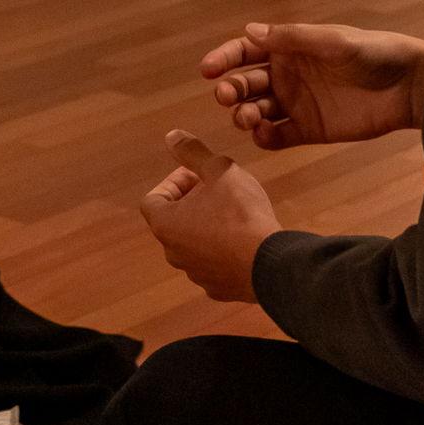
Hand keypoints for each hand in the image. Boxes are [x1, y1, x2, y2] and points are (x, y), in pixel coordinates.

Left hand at [138, 130, 280, 301]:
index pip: (153, 199)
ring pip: (194, 243)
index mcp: (166, 225)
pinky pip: (213, 263)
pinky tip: (244, 237)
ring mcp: (195, 274)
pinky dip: (222, 248)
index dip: (173, 181)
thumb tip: (171, 136)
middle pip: (173, 220)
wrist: (270, 264)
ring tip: (233, 211)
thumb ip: (192, 152)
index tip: (197, 174)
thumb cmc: (240, 213)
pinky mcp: (217, 288)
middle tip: (218, 188)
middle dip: (192, 201)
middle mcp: (173, 253)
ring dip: (206, 225)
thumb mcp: (219, 170)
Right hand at [200, 20, 423, 150]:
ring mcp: (296, 104)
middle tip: (227, 97)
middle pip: (245, 83)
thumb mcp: (332, 41)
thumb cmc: (372, 53)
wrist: (407, 87)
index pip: (246, 51)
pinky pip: (277, 136)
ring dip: (244, 114)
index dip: (224, 58)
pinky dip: (264, 137)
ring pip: (256, 111)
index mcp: (289, 48)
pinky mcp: (309, 130)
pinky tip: (263, 134)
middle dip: (231, 90)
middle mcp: (286, 75)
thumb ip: (292, 39)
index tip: (208, 70)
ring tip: (248, 118)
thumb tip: (249, 31)